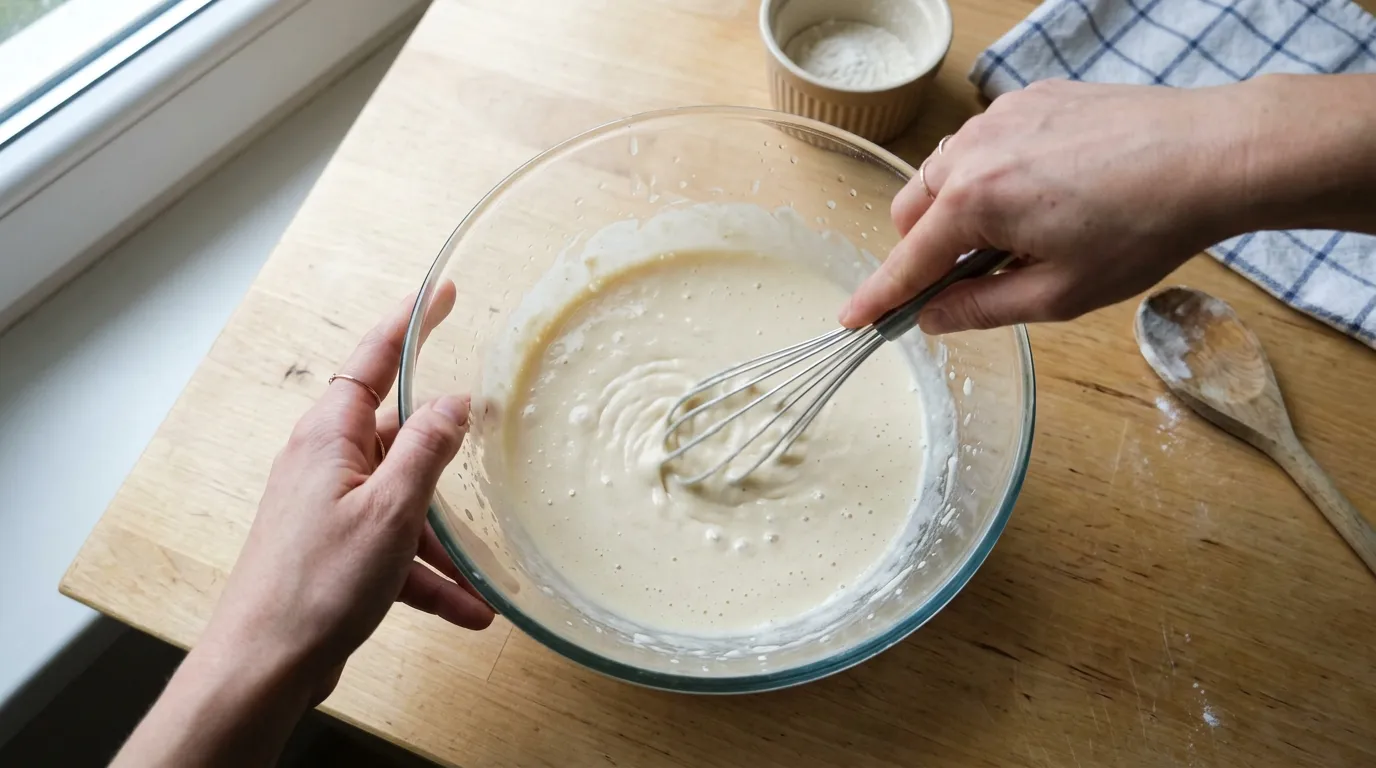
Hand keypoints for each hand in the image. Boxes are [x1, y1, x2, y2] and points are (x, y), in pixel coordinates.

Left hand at [200, 279, 493, 701]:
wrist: (265, 664)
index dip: (410, 323)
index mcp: (330, 438)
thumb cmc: (318, 583)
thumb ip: (427, 450)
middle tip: (489, 442)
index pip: (373, 360)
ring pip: (404, 504)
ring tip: (484, 580)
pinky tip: (468, 610)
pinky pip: (394, 551)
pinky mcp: (336, 552)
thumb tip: (455, 404)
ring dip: (445, 542)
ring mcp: (330, 510)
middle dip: (446, 458)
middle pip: (398, 437)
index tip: (441, 294)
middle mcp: (327, 464)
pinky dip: (429, 577)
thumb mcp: (391, 510)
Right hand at [841, 80, 1251, 333]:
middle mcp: (972, 151)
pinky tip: (1047, 192)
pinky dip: (991, 174)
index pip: (905, 262)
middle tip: (974, 277)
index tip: (851, 319)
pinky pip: (983, 144)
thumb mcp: (1057, 293)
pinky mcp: (1029, 99)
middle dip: (924, 249)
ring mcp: (999, 118)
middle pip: (911, 210)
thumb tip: (932, 317)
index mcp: (973, 202)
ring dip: (957, 210)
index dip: (877, 298)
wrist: (1209, 155)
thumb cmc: (1142, 228)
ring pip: (943, 173)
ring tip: (1021, 234)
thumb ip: (981, 307)